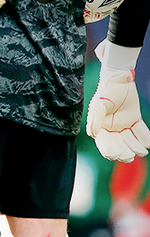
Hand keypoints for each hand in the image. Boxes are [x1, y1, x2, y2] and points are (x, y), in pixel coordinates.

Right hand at [87, 44, 149, 161]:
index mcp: (100, 127)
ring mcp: (123, 124)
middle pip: (117, 144)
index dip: (108, 150)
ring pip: (129, 140)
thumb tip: (93, 135)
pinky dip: (145, 137)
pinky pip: (140, 130)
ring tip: (142, 153)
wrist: (119, 78)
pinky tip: (149, 144)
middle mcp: (111, 128)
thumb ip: (95, 119)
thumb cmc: (107, 91)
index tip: (115, 155)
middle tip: (129, 157)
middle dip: (123, 152)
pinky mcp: (134, 119)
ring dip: (135, 147)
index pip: (104, 143)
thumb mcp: (99, 105)